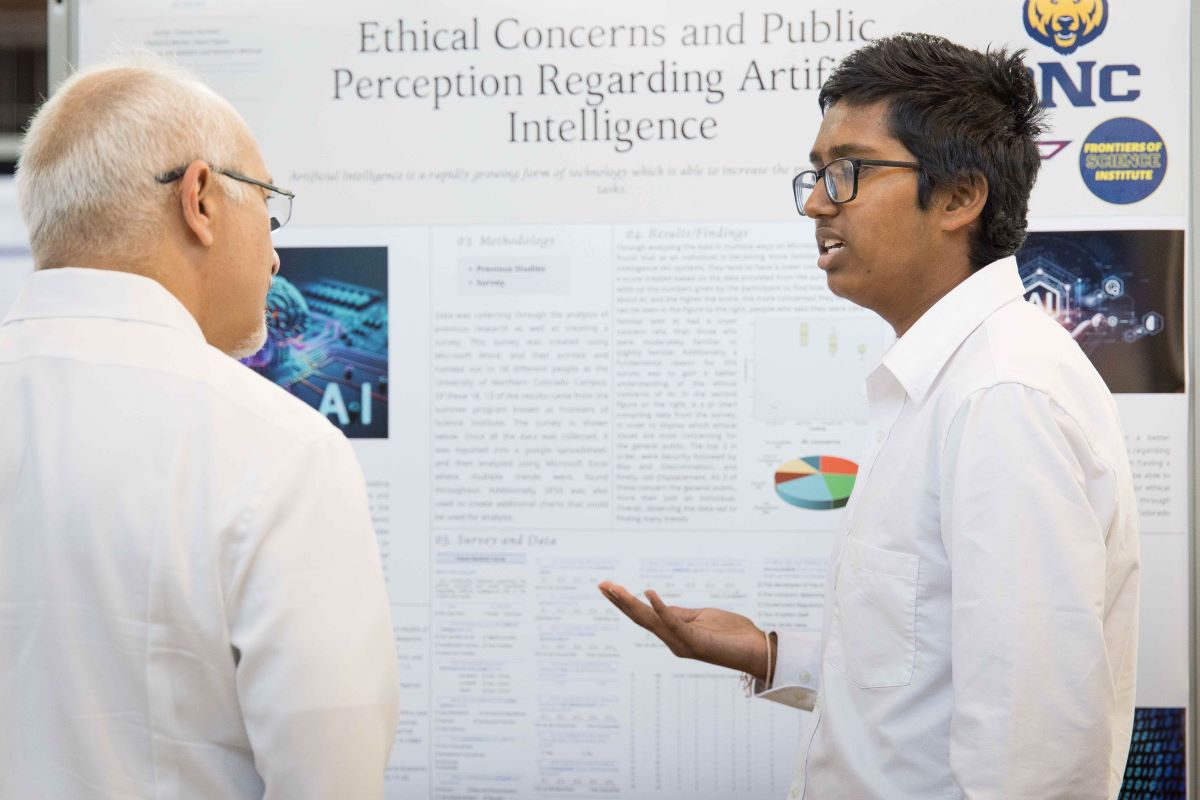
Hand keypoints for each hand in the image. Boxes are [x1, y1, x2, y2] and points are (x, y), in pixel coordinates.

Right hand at [598, 581, 771, 680]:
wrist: (757, 650)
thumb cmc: (732, 634)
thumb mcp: (700, 618)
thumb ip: (679, 614)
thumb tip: (658, 604)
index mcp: (673, 633)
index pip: (643, 615)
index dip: (624, 602)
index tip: (607, 586)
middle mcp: (673, 640)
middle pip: (640, 618)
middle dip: (619, 601)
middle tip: (601, 585)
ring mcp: (683, 642)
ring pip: (650, 621)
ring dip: (631, 603)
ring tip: (614, 588)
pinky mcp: (696, 642)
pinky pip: (675, 622)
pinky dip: (660, 608)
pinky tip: (648, 593)